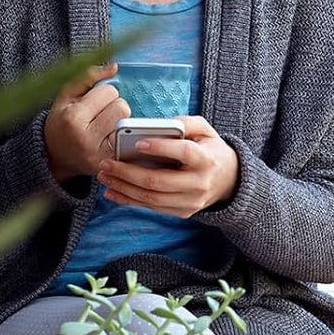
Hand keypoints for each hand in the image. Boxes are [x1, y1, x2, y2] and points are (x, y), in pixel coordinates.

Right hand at [45, 63, 127, 182]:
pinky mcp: (113, 164)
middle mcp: (87, 138)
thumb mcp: (66, 95)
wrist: (56, 157)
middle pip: (122, 107)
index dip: (103, 94)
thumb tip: (114, 67)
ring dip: (121, 122)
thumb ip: (88, 76)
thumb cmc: (62, 122)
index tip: (92, 103)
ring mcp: (102, 154)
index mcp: (73, 118)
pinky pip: (132, 141)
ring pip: (129, 124)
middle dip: (114, 107)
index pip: (109, 92)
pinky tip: (114, 139)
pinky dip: (126, 137)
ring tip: (105, 128)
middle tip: (100, 116)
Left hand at [97, 116, 239, 217]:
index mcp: (207, 159)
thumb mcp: (206, 131)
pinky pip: (152, 208)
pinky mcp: (182, 212)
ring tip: (104, 176)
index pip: (184, 153)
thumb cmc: (210, 150)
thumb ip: (187, 122)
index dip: (161, 148)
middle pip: (159, 181)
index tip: (138, 143)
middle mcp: (200, 184)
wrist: (229, 181)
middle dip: (128, 172)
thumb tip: (160, 124)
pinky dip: (129, 200)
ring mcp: (191, 201)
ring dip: (123, 188)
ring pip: (151, 198)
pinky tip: (113, 191)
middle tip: (106, 163)